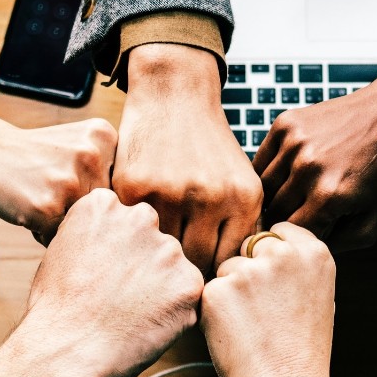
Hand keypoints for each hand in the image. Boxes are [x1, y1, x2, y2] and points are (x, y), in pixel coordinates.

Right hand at [0, 118, 116, 243]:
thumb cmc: (31, 154)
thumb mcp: (77, 143)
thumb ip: (107, 170)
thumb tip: (134, 221)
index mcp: (105, 137)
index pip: (121, 188)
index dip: (94, 193)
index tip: (70, 179)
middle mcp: (93, 156)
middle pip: (105, 209)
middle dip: (80, 211)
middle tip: (51, 190)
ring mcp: (70, 182)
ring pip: (84, 226)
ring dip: (62, 223)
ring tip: (39, 198)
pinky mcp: (47, 207)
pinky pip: (59, 238)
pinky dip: (43, 232)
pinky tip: (28, 207)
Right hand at [25, 188, 203, 376]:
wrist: (64, 351)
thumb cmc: (55, 310)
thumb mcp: (61, 251)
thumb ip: (96, 235)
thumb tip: (115, 242)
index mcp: (104, 205)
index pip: (123, 221)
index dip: (113, 252)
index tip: (100, 274)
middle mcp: (140, 217)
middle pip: (151, 240)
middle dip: (141, 265)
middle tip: (117, 298)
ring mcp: (168, 250)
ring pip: (172, 268)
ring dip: (160, 288)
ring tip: (128, 315)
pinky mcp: (189, 283)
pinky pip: (187, 296)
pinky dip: (173, 313)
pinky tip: (144, 326)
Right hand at [113, 43, 261, 274]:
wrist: (174, 94)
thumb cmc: (208, 146)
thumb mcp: (239, 181)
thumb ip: (239, 227)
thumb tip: (232, 281)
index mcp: (243, 198)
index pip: (228, 262)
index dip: (214, 275)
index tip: (201, 276)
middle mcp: (210, 197)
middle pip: (197, 264)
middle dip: (185, 270)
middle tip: (174, 272)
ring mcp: (170, 192)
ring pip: (162, 251)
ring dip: (156, 255)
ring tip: (152, 256)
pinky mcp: (134, 187)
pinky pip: (134, 230)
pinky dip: (134, 233)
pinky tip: (134, 231)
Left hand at [201, 223, 336, 376]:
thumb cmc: (301, 351)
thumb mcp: (318, 296)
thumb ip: (297, 266)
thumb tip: (270, 246)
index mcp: (314, 253)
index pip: (278, 230)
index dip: (271, 255)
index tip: (274, 278)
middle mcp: (282, 255)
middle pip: (250, 246)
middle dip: (250, 270)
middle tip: (263, 310)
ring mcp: (248, 271)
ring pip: (227, 268)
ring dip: (231, 291)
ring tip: (252, 326)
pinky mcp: (218, 291)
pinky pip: (209, 291)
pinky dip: (215, 310)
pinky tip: (236, 333)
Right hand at [254, 0, 376, 251]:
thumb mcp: (376, 217)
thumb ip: (342, 244)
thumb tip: (305, 252)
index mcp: (330, 197)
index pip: (293, 235)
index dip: (299, 240)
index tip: (306, 235)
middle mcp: (308, 169)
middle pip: (274, 213)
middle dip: (285, 220)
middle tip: (300, 216)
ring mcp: (294, 144)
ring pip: (263, 188)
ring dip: (274, 197)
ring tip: (294, 196)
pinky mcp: (285, 124)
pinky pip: (261, 161)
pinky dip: (269, 172)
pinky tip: (288, 173)